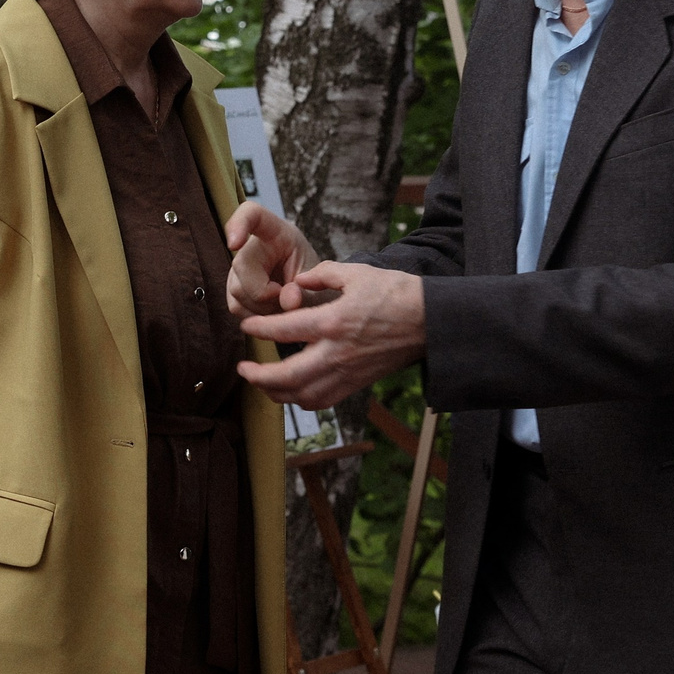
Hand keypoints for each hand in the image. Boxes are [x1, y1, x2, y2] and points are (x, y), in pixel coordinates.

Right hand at [225, 202, 314, 316]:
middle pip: (241, 264)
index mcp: (278, 233)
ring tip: (283, 305)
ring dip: (263, 308)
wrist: (315, 300)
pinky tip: (272, 312)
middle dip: (264, 292)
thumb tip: (288, 302)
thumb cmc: (318, 283)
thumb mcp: (319, 282)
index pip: (251, 214)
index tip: (234, 243)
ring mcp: (241, 268)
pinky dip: (256, 317)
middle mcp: (254, 246)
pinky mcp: (235, 289)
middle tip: (289, 300)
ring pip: (237, 289)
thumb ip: (306, 291)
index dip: (238, 224)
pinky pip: (235, 306)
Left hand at [236, 261, 426, 407]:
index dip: (260, 329)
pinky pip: (323, 401)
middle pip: (287, 377)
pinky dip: (302, 401)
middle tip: (242, 368)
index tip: (246, 326)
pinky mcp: (357, 384)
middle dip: (259, 376)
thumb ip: (322, 273)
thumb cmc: (396, 293)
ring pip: (303, 396)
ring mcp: (347, 373)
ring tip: (261, 383)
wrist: (430, 321)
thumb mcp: (356, 272)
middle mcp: (337, 353)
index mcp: (334, 322)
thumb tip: (298, 280)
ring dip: (276, 394)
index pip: (285, 330)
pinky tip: (292, 392)